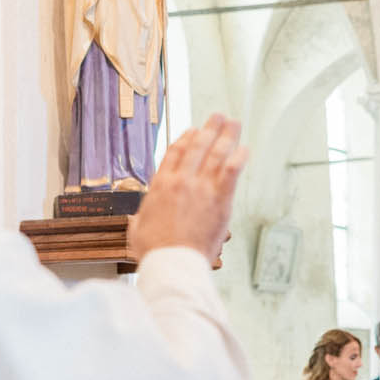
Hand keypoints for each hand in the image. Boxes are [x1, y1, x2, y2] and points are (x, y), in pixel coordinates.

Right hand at [128, 114, 245, 263]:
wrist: (173, 262)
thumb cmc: (155, 251)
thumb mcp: (138, 230)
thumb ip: (140, 220)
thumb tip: (135, 221)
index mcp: (160, 185)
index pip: (174, 153)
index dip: (185, 139)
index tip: (192, 132)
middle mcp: (181, 181)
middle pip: (197, 146)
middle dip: (209, 129)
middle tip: (217, 118)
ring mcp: (202, 188)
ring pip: (216, 154)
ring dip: (226, 135)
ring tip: (233, 124)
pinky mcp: (220, 200)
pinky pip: (231, 172)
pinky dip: (239, 158)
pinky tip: (245, 149)